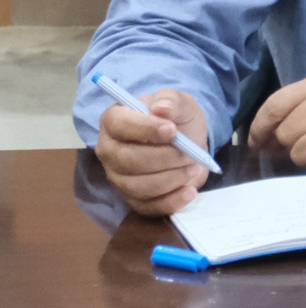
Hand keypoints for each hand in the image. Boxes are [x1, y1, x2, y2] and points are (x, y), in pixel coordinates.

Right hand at [95, 88, 213, 216]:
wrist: (188, 141)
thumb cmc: (177, 119)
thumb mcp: (180, 102)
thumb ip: (171, 100)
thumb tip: (162, 108)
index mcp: (114, 121)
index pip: (119, 125)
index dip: (145, 129)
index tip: (172, 130)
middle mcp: (109, 151)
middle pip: (128, 160)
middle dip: (165, 158)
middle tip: (191, 153)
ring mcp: (118, 177)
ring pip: (138, 186)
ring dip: (172, 178)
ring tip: (194, 167)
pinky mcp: (132, 198)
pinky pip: (147, 207)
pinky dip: (171, 201)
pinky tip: (189, 190)